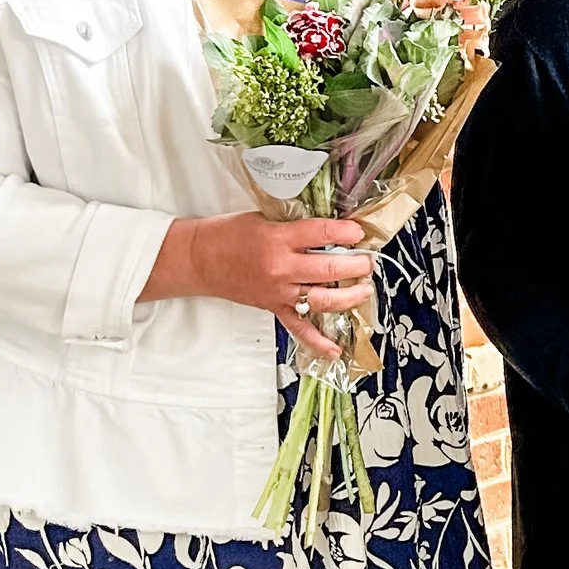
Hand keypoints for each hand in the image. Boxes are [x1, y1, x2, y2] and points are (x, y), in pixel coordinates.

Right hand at [146, 211, 371, 363]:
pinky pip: (298, 327)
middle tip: (368, 262)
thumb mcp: (264, 218)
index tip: (360, 231)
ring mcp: (278, 292)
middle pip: (328, 268)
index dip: (347, 231)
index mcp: (278, 239)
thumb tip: (330, 226)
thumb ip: (296, 225)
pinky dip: (318, 341)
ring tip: (365, 289)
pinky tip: (336, 349)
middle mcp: (281, 268)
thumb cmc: (230, 235)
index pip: (321, 233)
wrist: (200, 259)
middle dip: (356, 265)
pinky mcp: (273, 308)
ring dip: (349, 296)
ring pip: (322, 299)